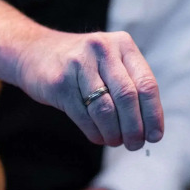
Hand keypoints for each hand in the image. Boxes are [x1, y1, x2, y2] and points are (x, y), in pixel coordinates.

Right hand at [15, 28, 162, 150]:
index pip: (147, 84)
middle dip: (134, 128)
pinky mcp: (59, 82)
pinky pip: (84, 116)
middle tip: (135, 144)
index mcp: (123, 45)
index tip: (155, 137)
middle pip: (127, 98)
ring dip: (114, 133)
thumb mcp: (110, 63)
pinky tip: (99, 137)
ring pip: (105, 110)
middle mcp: (102, 50)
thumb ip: (131, 86)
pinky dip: (95, 133)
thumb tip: (151, 128)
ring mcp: (78, 64)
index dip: (153, 115)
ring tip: (116, 141)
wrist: (34, 52)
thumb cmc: (83, 66)